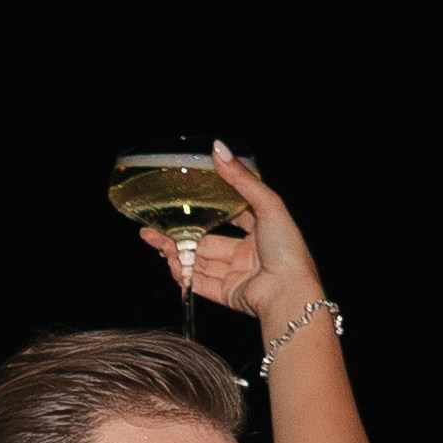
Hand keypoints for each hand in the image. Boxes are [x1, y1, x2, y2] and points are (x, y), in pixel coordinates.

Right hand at [143, 141, 325, 331]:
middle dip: (180, 236)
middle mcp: (247, 253)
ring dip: (177, 253)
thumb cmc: (286, 248)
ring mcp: (236, 275)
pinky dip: (185, 275)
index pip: (231, 215)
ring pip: (200, 262)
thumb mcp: (268, 204)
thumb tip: (217, 147)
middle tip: (154, 228)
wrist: (288, 293)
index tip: (187, 200)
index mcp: (261, 230)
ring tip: (154, 242)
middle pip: (207, 242)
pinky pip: (201, 283)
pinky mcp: (228, 295)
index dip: (209, 208)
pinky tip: (170, 264)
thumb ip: (241, 178)